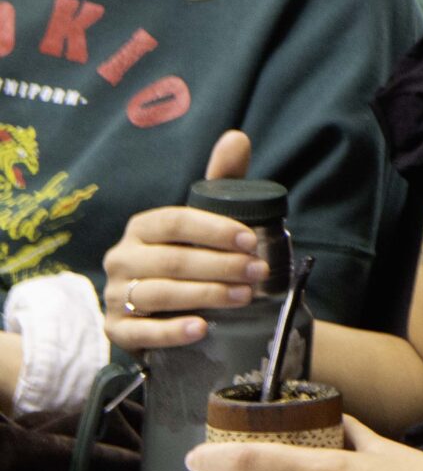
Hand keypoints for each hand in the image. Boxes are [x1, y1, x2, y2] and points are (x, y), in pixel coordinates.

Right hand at [101, 131, 262, 352]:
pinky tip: (202, 328)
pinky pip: (141, 332)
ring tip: (244, 296)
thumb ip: (222, 183)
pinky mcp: (116, 331)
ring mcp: (115, 295)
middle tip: (259, 271)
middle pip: (171, 260)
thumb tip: (237, 137)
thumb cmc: (192, 258)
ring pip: (158, 294)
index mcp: (143, 228)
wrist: (170, 311)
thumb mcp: (207, 221)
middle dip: (220, 265)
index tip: (252, 240)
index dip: (214, 229)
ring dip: (205, 295)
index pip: (176, 222)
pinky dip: (172, 331)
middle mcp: (121, 259)